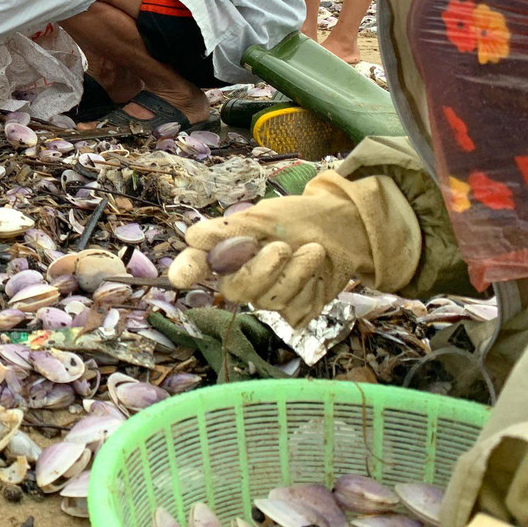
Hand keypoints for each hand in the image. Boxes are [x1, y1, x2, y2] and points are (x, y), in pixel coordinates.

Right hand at [166, 171, 419, 326]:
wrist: (346, 232)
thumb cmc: (300, 219)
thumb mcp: (265, 217)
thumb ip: (230, 229)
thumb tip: (193, 237)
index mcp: (227, 250)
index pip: (197, 263)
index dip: (188, 270)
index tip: (181, 277)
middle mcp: (240, 277)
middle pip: (235, 289)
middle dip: (262, 270)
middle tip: (284, 247)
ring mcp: (266, 296)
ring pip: (268, 300)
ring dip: (295, 274)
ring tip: (313, 251)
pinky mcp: (293, 310)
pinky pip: (293, 310)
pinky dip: (309, 288)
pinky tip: (316, 271)